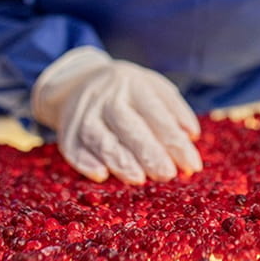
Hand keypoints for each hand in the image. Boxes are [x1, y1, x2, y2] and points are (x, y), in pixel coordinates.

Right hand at [32, 48, 202, 182]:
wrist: (78, 81)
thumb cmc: (127, 91)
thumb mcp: (153, 87)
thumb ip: (174, 109)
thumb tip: (192, 136)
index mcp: (133, 84)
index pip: (157, 114)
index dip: (175, 141)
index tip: (192, 165)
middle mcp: (107, 97)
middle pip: (128, 125)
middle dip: (148, 152)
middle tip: (167, 174)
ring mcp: (84, 113)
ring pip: (100, 138)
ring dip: (119, 160)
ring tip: (139, 179)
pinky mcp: (67, 131)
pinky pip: (73, 148)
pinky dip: (86, 163)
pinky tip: (102, 175)